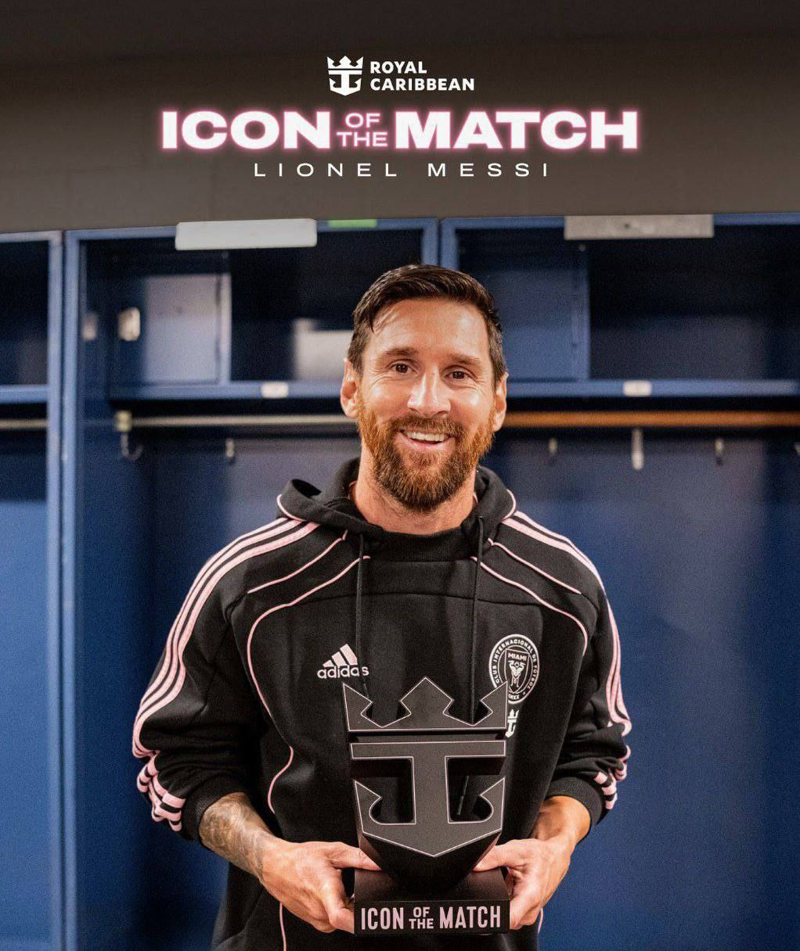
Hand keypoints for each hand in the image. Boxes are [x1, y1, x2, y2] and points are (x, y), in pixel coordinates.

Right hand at [258, 839, 379, 933]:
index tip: (371, 914)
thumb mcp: (333, 851)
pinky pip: (335, 918)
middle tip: (352, 885)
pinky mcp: (316, 922)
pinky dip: (339, 906)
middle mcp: (320, 912)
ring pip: (344, 918)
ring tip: (338, 886)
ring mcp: (317, 920)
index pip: (342, 917)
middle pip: (351, 916)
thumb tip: (380, 863)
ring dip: (348, 904)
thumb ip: (359, 857)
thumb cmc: (301, 859)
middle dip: (358, 902)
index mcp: (325, 892)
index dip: (360, 920)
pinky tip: (332, 892)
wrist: (276, 867)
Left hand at [474, 836, 572, 929]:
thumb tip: (475, 864)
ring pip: (502, 917)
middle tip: (491, 884)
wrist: (554, 860)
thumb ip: (494, 857)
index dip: (491, 916)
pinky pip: (506, 913)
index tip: (479, 906)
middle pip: (501, 918)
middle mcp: (529, 912)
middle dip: (490, 904)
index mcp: (530, 896)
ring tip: (502, 883)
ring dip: (496, 903)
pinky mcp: (523, 915)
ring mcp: (526, 915)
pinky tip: (505, 888)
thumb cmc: (539, 855)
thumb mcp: (517, 850)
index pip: (508, 919)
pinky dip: (502, 902)